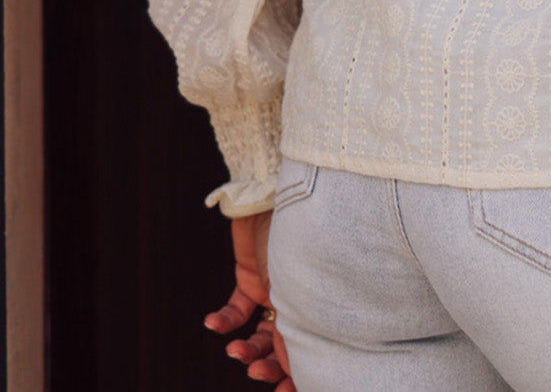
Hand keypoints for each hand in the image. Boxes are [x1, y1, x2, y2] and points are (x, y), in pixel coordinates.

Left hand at [205, 212, 295, 389]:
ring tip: (235, 353)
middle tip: (253, 374)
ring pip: (257, 335)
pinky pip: (235, 310)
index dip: (297, 377)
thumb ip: (296, 327)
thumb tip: (292, 366)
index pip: (309, 350)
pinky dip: (224, 322)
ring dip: (245, 350)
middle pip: (282, 349)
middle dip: (268, 367)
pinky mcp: (248, 278)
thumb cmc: (297, 237)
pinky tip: (214, 326)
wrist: (270, 196)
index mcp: (317, 304)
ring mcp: (272, 291)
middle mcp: (296, 301)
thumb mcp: (299, 289)